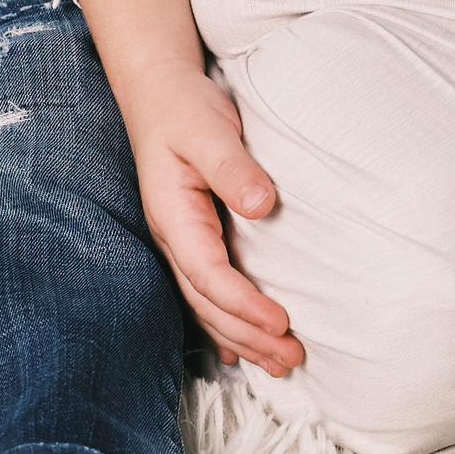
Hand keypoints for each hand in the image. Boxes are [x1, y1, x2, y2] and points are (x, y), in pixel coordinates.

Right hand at [67, 0, 302, 374]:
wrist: (161, 92)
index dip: (246, 306)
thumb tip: (262, 204)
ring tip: (282, 362)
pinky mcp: (194, 237)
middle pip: (210, 303)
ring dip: (243, 336)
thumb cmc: (185, 109)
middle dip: (249, 336)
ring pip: (209, 304)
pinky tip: (244, 348)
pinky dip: (228, 323)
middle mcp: (174, 238)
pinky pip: (208, 291)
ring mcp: (181, 241)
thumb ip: (232, 168)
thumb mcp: (208, 130)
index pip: (210, 276)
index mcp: (174, 217)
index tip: (283, 323)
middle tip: (293, 360)